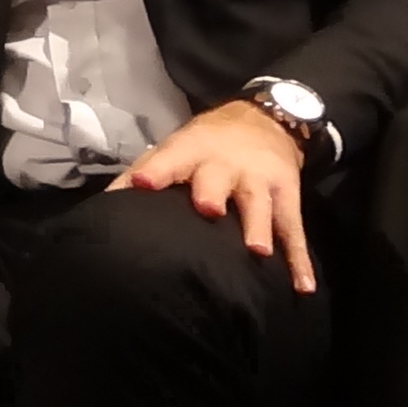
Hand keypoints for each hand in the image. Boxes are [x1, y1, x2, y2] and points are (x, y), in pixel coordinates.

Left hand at [117, 100, 317, 291]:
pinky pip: (294, 231)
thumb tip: (105, 204)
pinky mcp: (287, 197)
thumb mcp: (174, 149)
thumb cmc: (205, 146)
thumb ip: (142, 173)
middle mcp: (226, 165)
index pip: (171, 158)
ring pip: (260, 204)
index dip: (157, 170)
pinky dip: (300, 259)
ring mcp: (260, 181)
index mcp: (192, 151)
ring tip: (258, 252)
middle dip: (212, 193)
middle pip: (218, 178)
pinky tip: (302, 286)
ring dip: (259, 227)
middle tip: (207, 211)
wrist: (265, 120)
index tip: (142, 184)